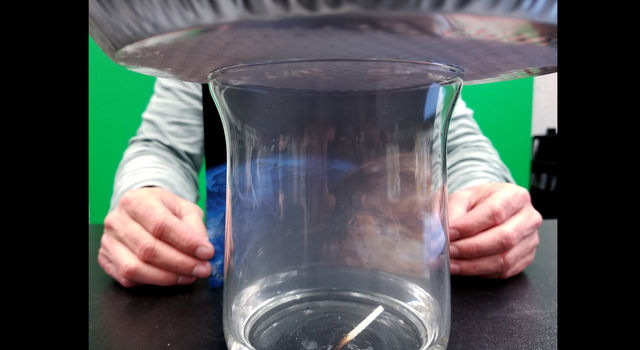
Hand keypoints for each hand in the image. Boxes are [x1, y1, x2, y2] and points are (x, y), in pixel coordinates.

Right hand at [98, 187, 214, 286]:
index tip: (207, 252)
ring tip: (189, 276)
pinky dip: (152, 282)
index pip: (161, 225)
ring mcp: (108, 241)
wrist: (140, 209)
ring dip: (167, 277)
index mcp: (136, 201)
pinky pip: (127, 279)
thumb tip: (203, 249)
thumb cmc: (163, 209)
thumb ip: (195, 225)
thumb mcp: (183, 208)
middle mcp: (117, 220)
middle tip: (203, 269)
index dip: (186, 242)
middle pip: (149, 249)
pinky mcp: (105, 259)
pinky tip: (170, 277)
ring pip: (135, 268)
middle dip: (181, 264)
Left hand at [447, 183, 541, 278]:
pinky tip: (463, 268)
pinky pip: (504, 271)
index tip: (449, 234)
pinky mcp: (526, 258)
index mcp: (515, 196)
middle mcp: (528, 218)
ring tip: (451, 264)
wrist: (490, 209)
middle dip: (470, 248)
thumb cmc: (477, 203)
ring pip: (504, 259)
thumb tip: (437, 233)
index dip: (470, 226)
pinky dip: (480, 272)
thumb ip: (450, 212)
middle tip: (448, 252)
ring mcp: (530, 240)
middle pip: (503, 238)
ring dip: (473, 265)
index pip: (494, 212)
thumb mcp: (461, 198)